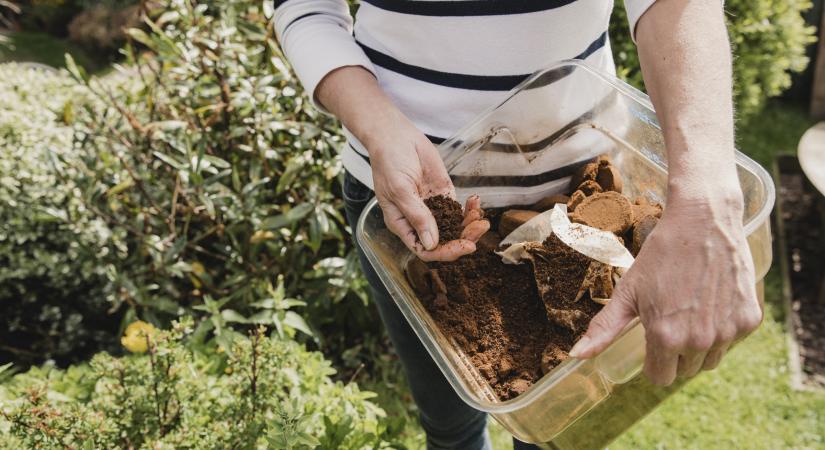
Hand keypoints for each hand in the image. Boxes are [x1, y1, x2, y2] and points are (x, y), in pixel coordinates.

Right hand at [369, 119, 488, 260]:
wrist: (395, 136)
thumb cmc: (388, 162)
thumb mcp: (400, 190)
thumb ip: (417, 216)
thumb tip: (431, 244)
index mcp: (402, 224)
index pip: (424, 249)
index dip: (444, 252)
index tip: (464, 246)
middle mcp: (418, 220)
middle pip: (443, 241)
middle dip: (463, 238)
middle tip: (479, 229)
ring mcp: (432, 207)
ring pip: (454, 227)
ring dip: (469, 225)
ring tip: (481, 217)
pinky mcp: (443, 194)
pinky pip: (459, 209)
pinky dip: (470, 209)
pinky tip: (476, 202)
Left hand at [569, 192, 761, 384]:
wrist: (704, 221)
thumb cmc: (661, 255)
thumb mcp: (628, 291)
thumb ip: (604, 328)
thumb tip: (576, 356)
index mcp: (666, 337)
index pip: (659, 377)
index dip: (653, 360)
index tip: (652, 337)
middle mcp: (699, 341)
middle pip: (684, 370)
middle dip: (675, 352)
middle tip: (671, 316)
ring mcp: (728, 332)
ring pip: (710, 360)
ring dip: (700, 345)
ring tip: (690, 310)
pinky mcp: (749, 320)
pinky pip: (732, 341)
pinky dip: (723, 328)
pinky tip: (712, 301)